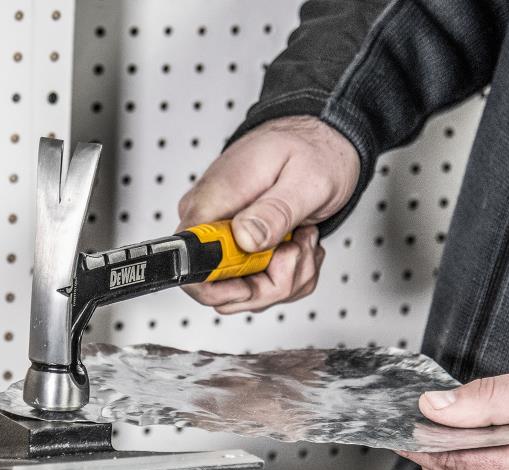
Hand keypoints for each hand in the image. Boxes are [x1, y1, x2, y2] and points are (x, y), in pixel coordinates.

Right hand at [177, 116, 358, 313]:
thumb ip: (275, 212)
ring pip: (242, 291)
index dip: (220, 287)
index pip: (189, 263)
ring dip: (284, 277)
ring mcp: (222, 237)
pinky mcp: (237, 248)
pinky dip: (286, 274)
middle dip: (269, 282)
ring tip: (302, 240)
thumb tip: (244, 238)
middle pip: (218, 287)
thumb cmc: (312, 150)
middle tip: (297, 249)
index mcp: (215, 199)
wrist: (320, 140)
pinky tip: (296, 245)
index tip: (254, 283)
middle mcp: (210, 220)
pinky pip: (256, 284)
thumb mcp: (307, 179)